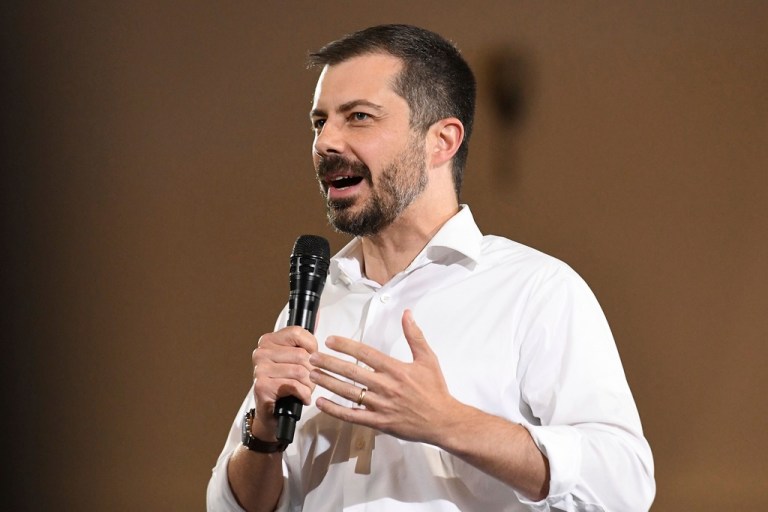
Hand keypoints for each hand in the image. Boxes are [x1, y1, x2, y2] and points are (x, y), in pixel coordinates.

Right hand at [251, 326, 317, 437]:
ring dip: (309, 385)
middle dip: (313, 371)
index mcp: (269, 340)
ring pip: (300, 372)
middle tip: (309, 381)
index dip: (312, 347)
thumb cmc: (287, 384)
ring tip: (305, 390)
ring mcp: (260, 369)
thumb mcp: (295, 359)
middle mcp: (261, 352)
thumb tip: (318, 315)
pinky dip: (304, 394)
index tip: (312, 359)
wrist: (272, 413)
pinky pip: (294, 386)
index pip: (298, 332)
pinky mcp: (262, 386)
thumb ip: (305, 342)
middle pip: (302, 355)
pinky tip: (302, 397)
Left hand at [308, 309, 460, 444]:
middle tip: (312, 357)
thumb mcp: (428, 359)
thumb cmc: (435, 389)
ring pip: (348, 392)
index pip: (365, 354)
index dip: (345, 346)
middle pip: (351, 372)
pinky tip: (321, 403)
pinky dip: (334, 410)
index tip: (330, 340)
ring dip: (328, 382)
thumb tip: (407, 313)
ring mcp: (380, 405)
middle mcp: (385, 386)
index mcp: (395, 369)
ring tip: (312, 374)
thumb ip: (415, 336)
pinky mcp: (378, 422)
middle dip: (329, 363)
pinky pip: (352, 415)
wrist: (442, 421)